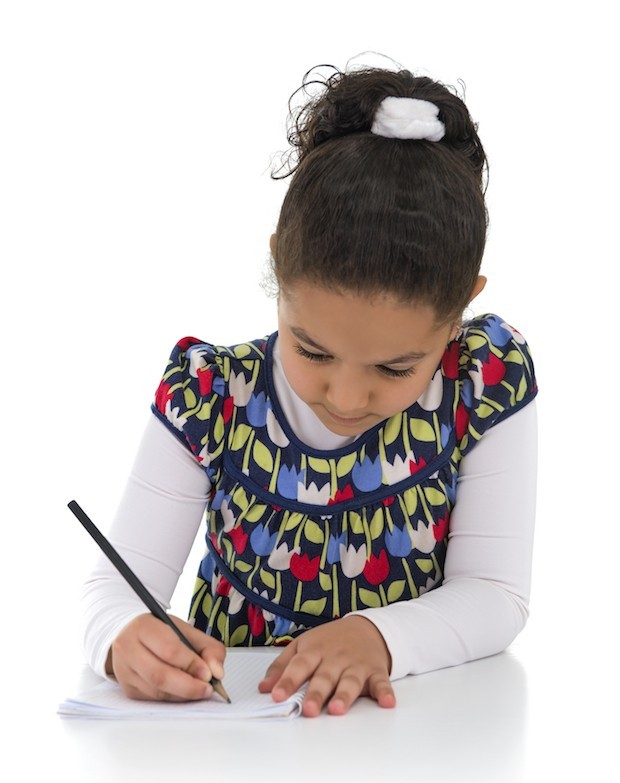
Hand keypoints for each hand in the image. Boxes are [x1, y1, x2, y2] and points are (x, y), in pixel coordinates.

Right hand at [107, 613, 225, 701]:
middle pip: (159, 675)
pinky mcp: (127, 688)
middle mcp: (128, 649)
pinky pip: (153, 699)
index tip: (209, 674)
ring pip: (156, 691)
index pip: (169, 650)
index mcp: (143, 628)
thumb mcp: (185, 630)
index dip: (191, 664)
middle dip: (188, 686)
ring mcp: (124, 671)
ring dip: (182, 694)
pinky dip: (172, 697)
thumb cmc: (160, 630)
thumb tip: (217, 672)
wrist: (129, 632)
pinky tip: (182, 691)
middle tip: (207, 689)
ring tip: (199, 689)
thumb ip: (208, 647)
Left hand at [258, 615, 394, 716]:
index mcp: (315, 650)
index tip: (277, 696)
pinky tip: (387, 702)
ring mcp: (356, 664)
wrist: (367, 627)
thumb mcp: (303, 646)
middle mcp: (335, 658)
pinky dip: (385, 692)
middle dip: (316, 693)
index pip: (299, 665)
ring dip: (345, 694)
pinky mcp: (375, 671)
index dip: (287, 680)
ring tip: (338, 708)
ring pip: (350, 680)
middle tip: (308, 709)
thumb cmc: (330, 641)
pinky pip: (381, 682)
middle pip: (324, 676)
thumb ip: (282, 666)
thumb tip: (264, 688)